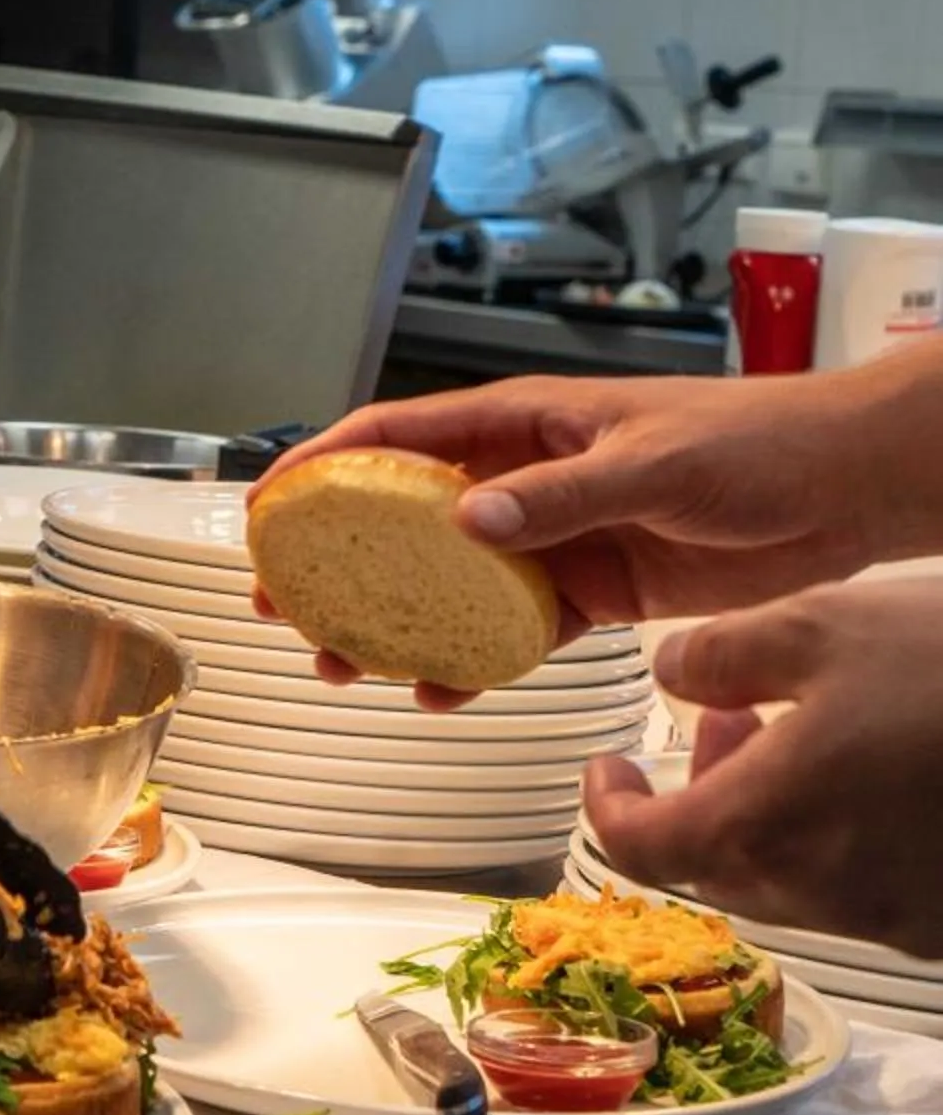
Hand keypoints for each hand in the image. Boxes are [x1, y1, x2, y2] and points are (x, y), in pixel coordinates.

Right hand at [256, 369, 917, 636]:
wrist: (845, 488)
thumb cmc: (757, 440)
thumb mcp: (654, 462)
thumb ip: (561, 494)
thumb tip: (469, 524)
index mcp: (523, 423)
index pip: (395, 436)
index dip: (322, 466)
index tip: (270, 507)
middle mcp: (523, 478)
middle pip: (401, 520)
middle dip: (336, 563)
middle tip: (286, 606)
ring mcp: (553, 537)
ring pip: (446, 584)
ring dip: (394, 623)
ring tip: (347, 665)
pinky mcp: (592, 589)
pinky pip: (511, 631)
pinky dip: (472, 662)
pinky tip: (443, 692)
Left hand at [585, 576, 942, 958]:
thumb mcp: (818, 625)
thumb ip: (719, 656)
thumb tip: (672, 678)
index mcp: (764, 827)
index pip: (640, 848)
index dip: (610, 806)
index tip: (608, 765)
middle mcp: (823, 894)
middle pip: (718, 865)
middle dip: (702, 795)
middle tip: (725, 722)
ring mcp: (898, 918)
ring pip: (794, 881)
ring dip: (773, 814)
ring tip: (806, 729)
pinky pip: (870, 890)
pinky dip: (844, 838)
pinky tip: (880, 770)